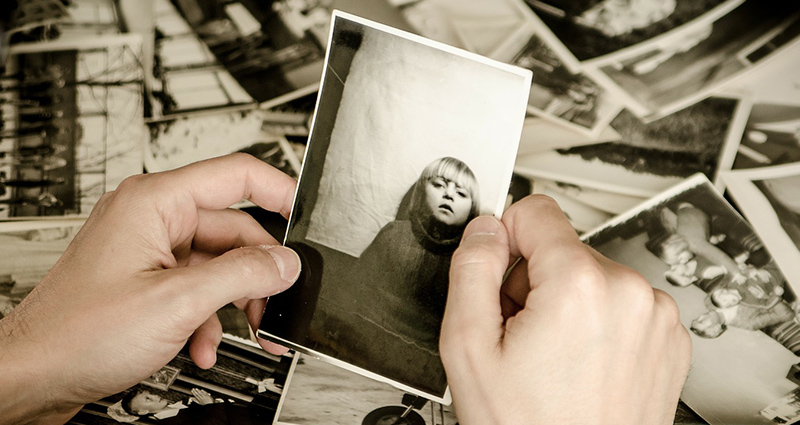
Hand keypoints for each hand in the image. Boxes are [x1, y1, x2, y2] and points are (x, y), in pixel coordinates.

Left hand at [0, 154, 300, 424]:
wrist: (34, 375)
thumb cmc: (78, 333)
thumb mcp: (179, 302)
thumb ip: (242, 275)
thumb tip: (284, 264)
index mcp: (156, 202)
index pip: (237, 175)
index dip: (279, 190)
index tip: (306, 215)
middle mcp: (153, 218)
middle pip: (233, 229)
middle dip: (257, 272)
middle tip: (274, 303)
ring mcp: (149, 249)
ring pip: (219, 263)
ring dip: (233, 302)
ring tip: (242, 332)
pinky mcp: (147, 279)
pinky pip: (198, 287)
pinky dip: (208, 317)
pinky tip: (202, 344)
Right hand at [440, 195, 690, 424]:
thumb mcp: (469, 347)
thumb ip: (471, 271)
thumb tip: (483, 231)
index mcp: (581, 286)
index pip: (536, 211)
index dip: (505, 237)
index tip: (497, 267)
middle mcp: (630, 293)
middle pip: (562, 250)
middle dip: (534, 283)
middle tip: (521, 337)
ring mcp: (656, 318)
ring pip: (591, 278)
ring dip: (566, 306)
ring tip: (552, 358)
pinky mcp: (669, 340)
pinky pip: (620, 306)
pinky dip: (597, 326)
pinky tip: (580, 366)